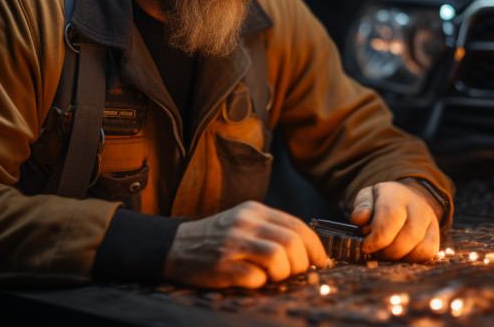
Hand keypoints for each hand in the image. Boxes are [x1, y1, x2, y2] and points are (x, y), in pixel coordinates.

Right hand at [162, 200, 327, 288]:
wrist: (175, 245)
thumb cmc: (216, 237)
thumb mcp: (244, 222)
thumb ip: (271, 229)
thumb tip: (306, 251)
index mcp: (255, 211)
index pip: (297, 226)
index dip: (315, 247)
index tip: (319, 261)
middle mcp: (245, 224)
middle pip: (291, 242)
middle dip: (300, 263)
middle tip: (294, 273)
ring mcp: (232, 244)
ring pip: (277, 257)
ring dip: (283, 274)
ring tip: (274, 277)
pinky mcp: (221, 266)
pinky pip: (254, 277)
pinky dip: (260, 283)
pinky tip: (253, 281)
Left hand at [349, 181, 439, 261]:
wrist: (407, 198)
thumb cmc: (381, 202)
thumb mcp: (367, 197)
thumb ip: (362, 207)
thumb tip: (359, 219)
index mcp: (397, 194)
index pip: (392, 216)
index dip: (378, 236)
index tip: (366, 246)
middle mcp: (418, 205)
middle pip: (408, 236)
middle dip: (387, 250)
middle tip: (375, 250)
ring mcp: (430, 220)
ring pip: (419, 248)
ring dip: (398, 257)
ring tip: (385, 251)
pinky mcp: (436, 235)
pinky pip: (427, 254)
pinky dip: (410, 259)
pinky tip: (398, 255)